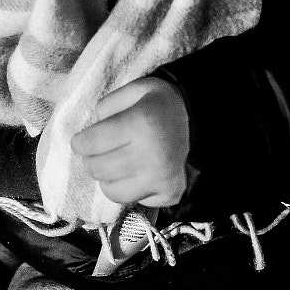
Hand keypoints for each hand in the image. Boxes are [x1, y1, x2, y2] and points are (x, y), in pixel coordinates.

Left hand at [70, 76, 189, 207]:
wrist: (209, 124)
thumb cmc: (168, 103)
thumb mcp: (139, 89)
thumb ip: (110, 104)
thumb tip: (93, 127)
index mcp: (139, 125)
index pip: (91, 143)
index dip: (80, 142)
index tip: (81, 141)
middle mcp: (148, 157)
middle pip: (97, 168)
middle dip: (91, 159)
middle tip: (97, 152)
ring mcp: (160, 180)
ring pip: (111, 191)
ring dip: (107, 177)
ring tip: (115, 164)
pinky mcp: (169, 196)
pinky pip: (134, 200)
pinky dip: (129, 188)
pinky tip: (136, 173)